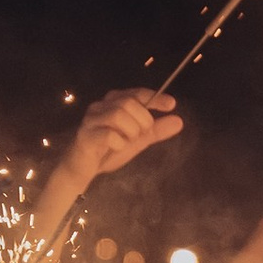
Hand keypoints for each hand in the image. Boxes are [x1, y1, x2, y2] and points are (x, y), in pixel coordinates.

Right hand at [64, 89, 183, 189]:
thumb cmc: (110, 150)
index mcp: (114, 103)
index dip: (154, 97)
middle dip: (142, 120)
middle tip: (141, 134)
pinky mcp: (85, 135)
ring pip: (118, 115)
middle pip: (128, 103)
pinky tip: (118, 147)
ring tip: (128, 141)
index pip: (136, 94)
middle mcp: (101, 106)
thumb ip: (156, 131)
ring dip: (131, 131)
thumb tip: (179, 121)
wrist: (84, 168)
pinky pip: (107, 134)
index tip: (171, 104)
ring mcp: (91, 120)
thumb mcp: (138, 140)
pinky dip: (119, 142)